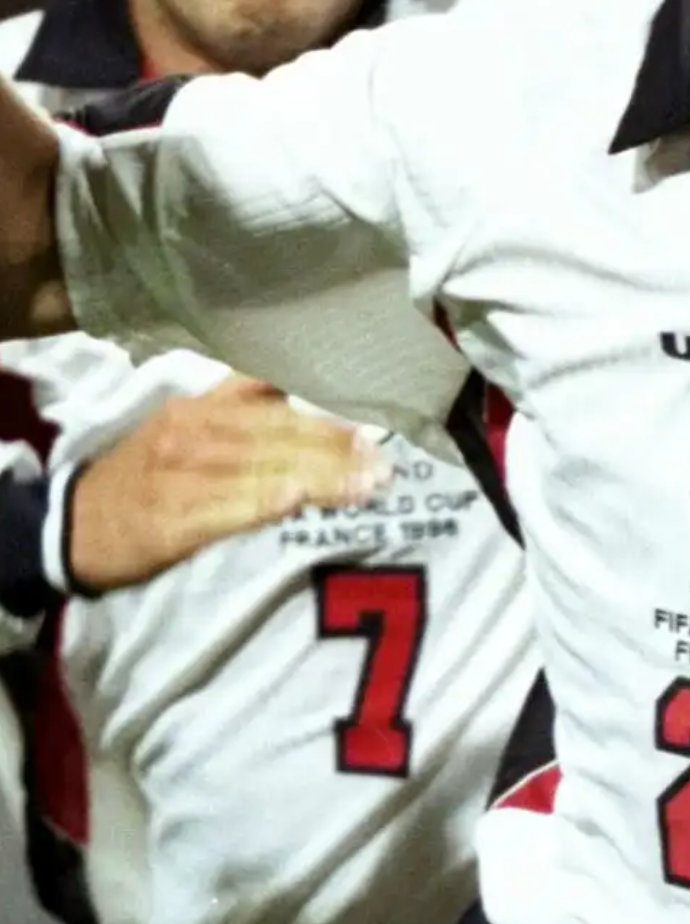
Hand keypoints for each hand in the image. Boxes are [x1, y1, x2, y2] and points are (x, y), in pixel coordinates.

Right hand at [68, 374, 392, 590]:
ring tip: (366, 484)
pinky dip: (264, 502)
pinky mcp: (174, 519)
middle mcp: (196, 431)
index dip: (325, 410)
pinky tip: (298, 500)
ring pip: (265, 469)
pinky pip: (228, 508)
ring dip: (321, 477)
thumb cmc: (143, 474)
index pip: (275, 400)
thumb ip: (240, 406)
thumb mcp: (184, 423)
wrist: (72, 525)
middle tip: (384, 461)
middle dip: (337, 447)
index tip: (372, 422)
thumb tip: (309, 398)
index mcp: (202, 406)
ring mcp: (184, 475)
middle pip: (280, 434)